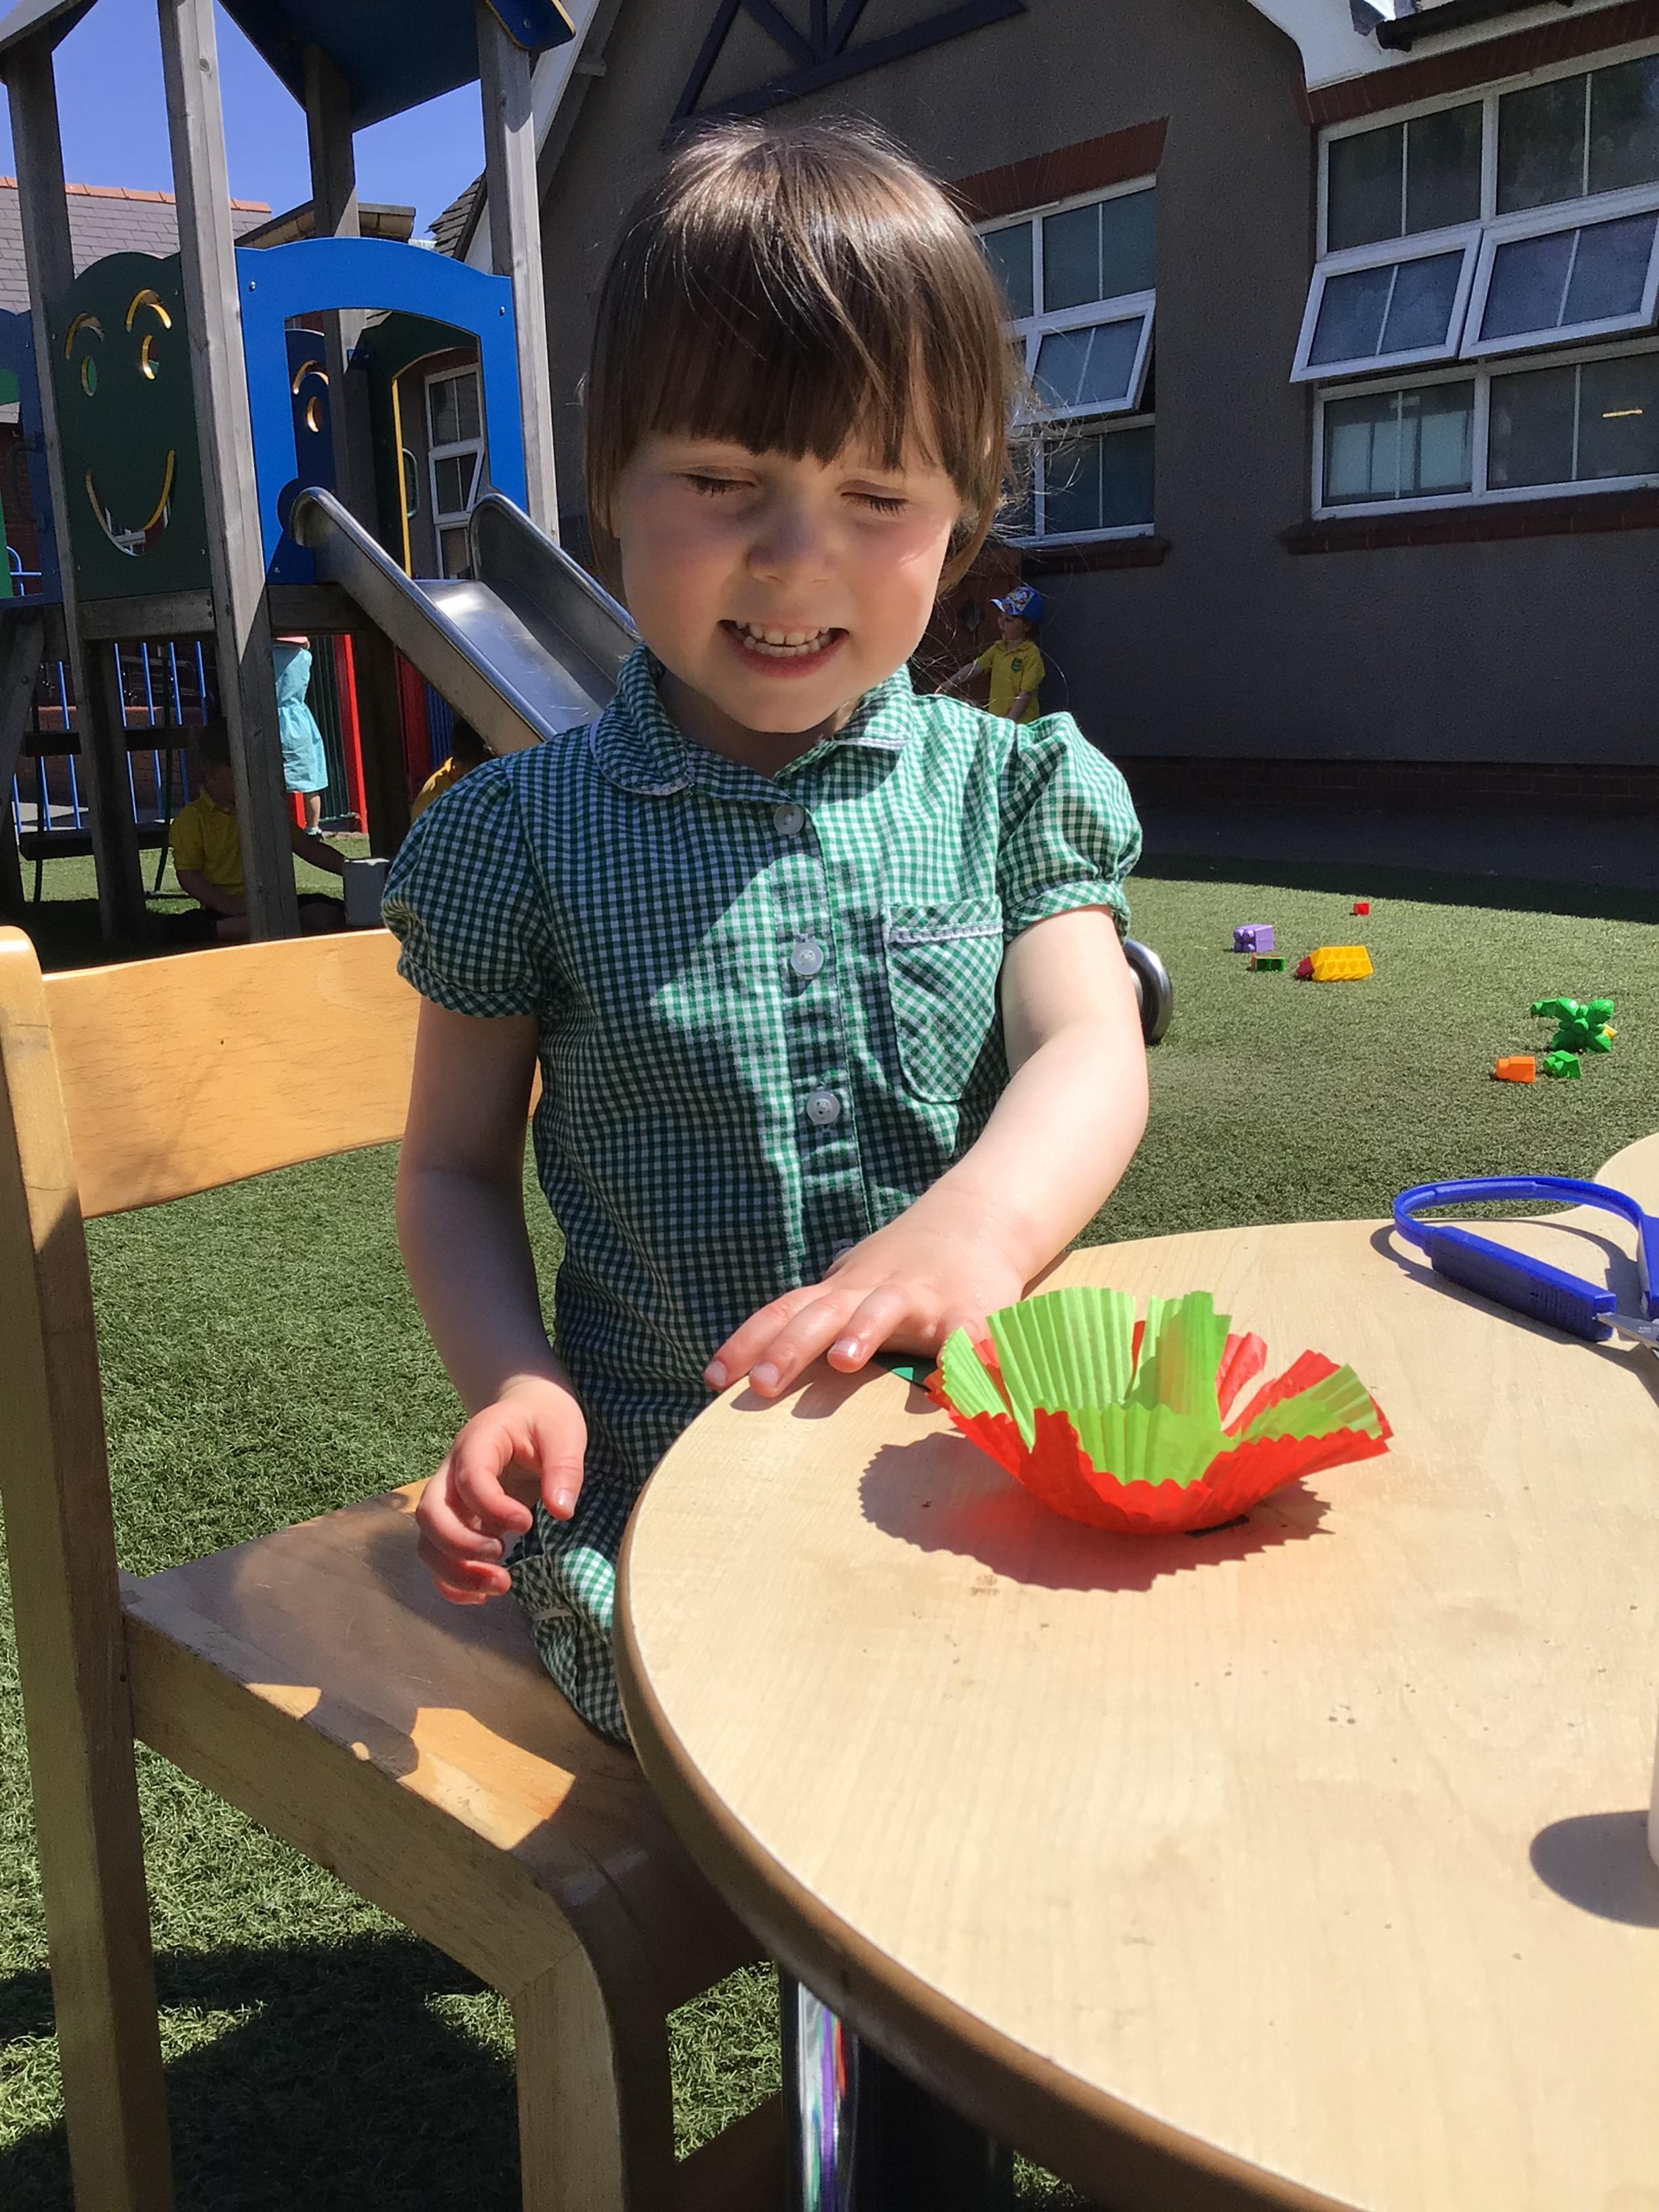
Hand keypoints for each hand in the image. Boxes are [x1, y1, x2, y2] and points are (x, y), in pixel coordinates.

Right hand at [414, 1375, 586, 1604]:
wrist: (527, 1410)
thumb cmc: (545, 1420)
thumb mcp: (565, 1432)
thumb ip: (564, 1468)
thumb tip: (561, 1511)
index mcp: (478, 1441)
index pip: (469, 1478)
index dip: (492, 1507)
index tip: (526, 1523)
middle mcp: (452, 1471)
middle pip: (431, 1513)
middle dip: (461, 1545)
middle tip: (503, 1558)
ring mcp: (449, 1498)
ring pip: (427, 1540)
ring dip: (454, 1570)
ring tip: (500, 1586)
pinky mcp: (456, 1520)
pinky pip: (436, 1555)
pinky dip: (451, 1581)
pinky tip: (482, 1595)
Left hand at [704, 1210, 1028, 1400]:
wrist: (979, 1215)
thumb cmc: (903, 1267)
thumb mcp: (852, 1287)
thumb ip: (816, 1318)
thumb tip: (757, 1364)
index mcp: (839, 1292)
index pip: (783, 1312)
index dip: (747, 1343)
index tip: (713, 1379)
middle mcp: (872, 1291)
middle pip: (821, 1316)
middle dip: (789, 1348)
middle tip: (762, 1385)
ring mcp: (921, 1297)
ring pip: (884, 1310)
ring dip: (862, 1331)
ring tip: (843, 1360)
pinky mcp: (971, 1308)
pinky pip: (966, 1334)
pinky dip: (963, 1356)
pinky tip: (956, 1380)